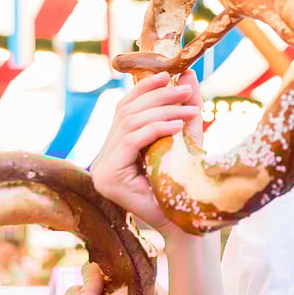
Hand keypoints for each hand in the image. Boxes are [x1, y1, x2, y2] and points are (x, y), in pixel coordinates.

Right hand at [89, 70, 202, 236]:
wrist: (186, 221)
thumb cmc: (185, 182)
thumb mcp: (185, 137)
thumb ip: (183, 108)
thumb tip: (187, 73)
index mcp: (117, 146)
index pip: (125, 108)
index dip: (144, 88)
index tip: (169, 74)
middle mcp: (105, 155)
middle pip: (127, 112)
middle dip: (159, 97)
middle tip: (186, 90)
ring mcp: (103, 167)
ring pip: (130, 124)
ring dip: (163, 111)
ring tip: (190, 109)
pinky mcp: (109, 177)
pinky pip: (132, 141)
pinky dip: (156, 129)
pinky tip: (178, 125)